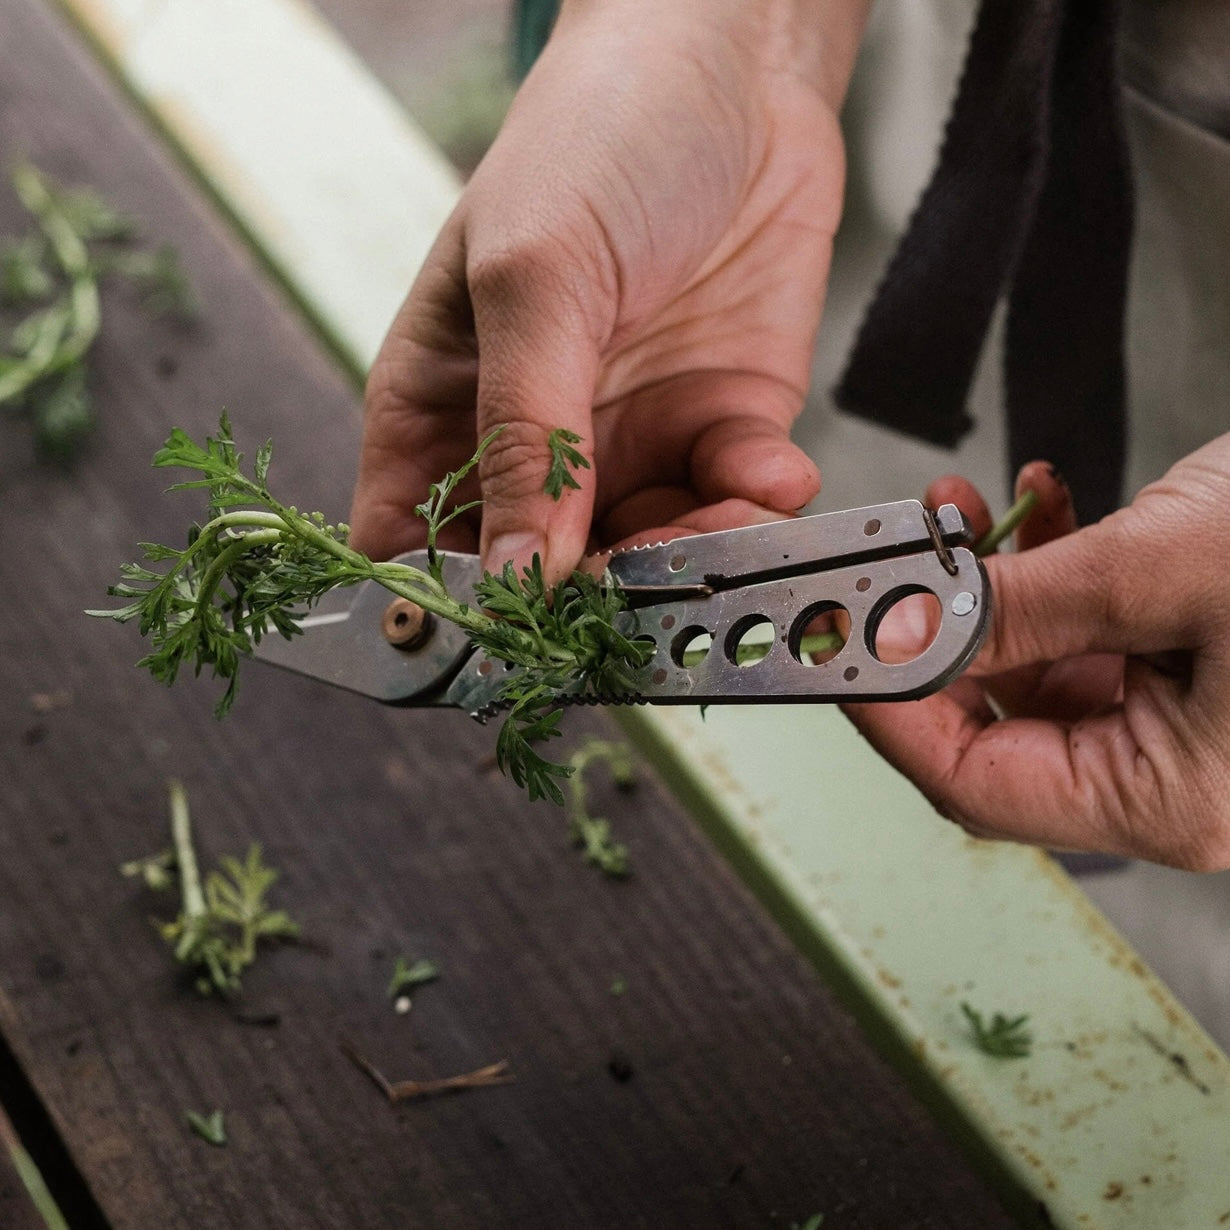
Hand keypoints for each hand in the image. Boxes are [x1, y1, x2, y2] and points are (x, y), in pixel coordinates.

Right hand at [350, 0, 869, 579]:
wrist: (736, 69)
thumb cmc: (593, 139)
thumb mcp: (535, 277)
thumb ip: (525, 433)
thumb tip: (517, 579)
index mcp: (444, 412)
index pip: (416, 554)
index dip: (454, 613)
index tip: (515, 641)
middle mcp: (533, 447)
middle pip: (543, 583)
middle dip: (601, 601)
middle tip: (653, 593)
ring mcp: (627, 443)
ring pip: (649, 560)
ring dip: (695, 562)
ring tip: (730, 518)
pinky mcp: (718, 428)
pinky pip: (732, 508)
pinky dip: (757, 508)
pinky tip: (771, 466)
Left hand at [845, 435, 1229, 869]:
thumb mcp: (1168, 567)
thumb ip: (1021, 606)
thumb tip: (903, 627)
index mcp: (1174, 798)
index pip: (972, 781)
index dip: (888, 711)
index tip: (834, 643)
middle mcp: (1175, 777)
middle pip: (993, 729)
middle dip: (935, 632)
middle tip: (896, 558)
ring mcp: (1186, 725)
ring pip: (1034, 672)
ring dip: (989, 591)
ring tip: (966, 511)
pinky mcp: (1194, 666)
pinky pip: (1088, 636)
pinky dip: (1053, 574)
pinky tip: (1045, 507)